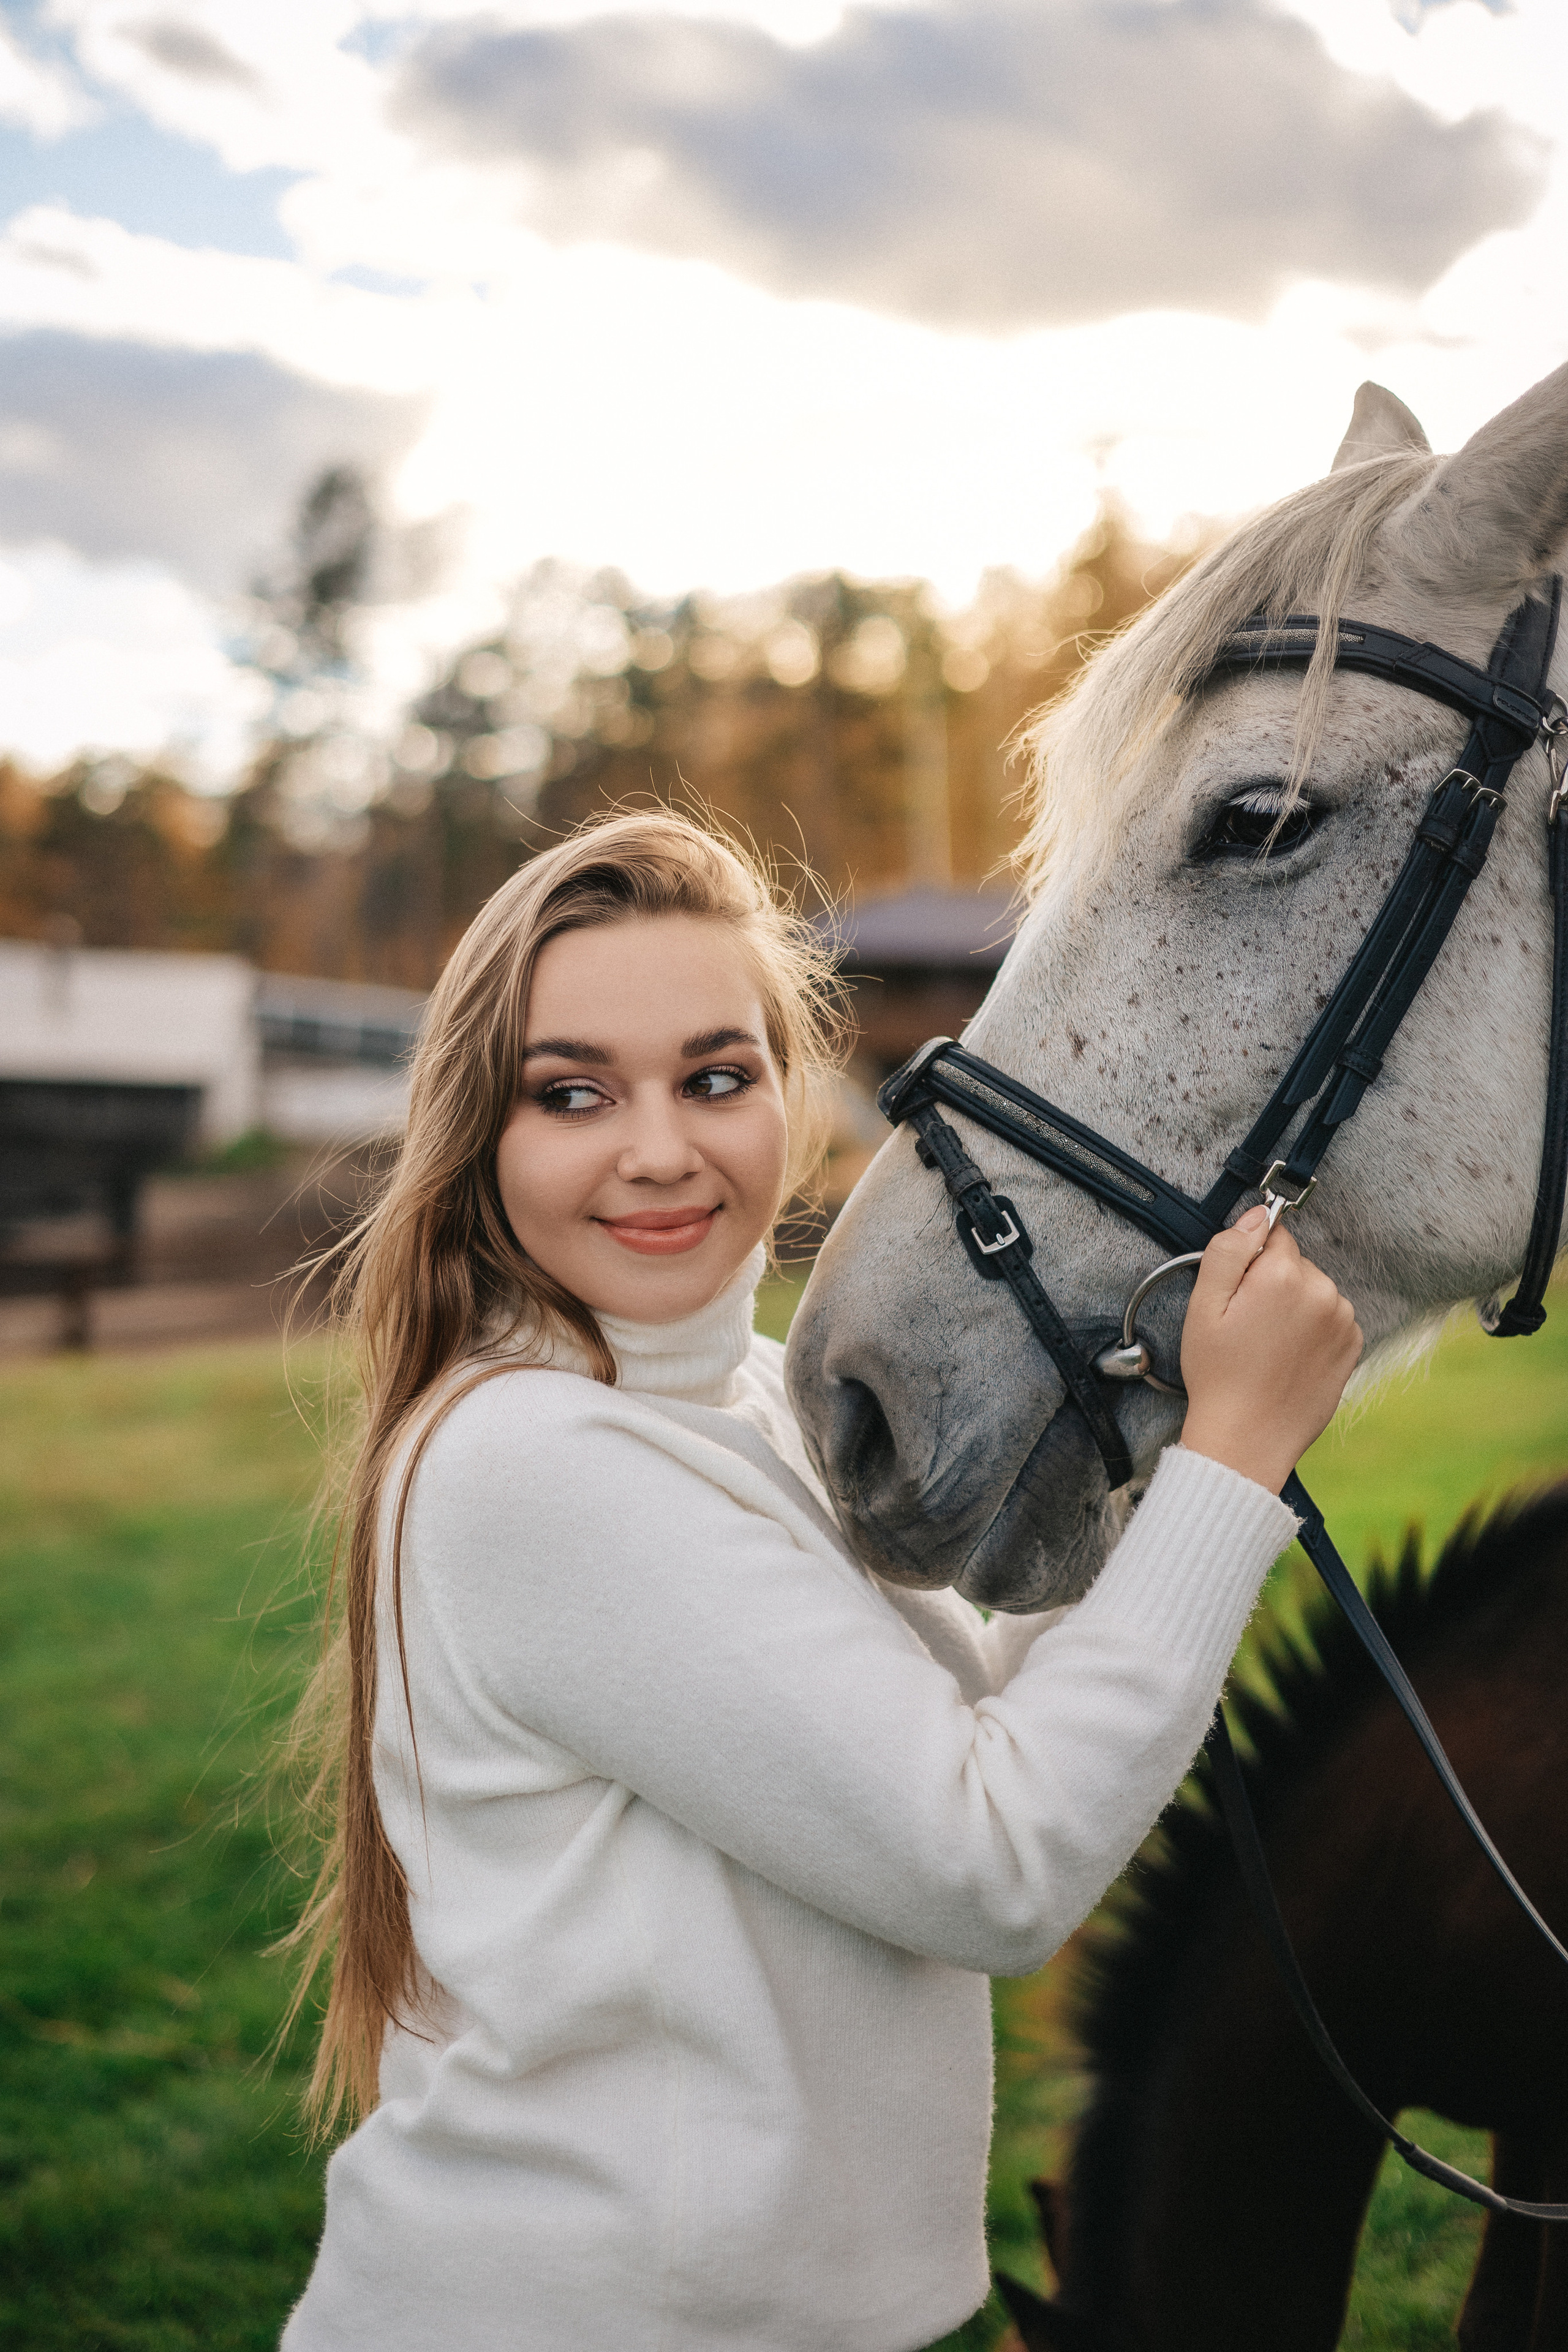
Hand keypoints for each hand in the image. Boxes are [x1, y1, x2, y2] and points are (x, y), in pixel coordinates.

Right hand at [1178, 1206, 1362, 1494]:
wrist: (1248, 1440)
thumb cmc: (1219, 1376)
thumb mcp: (1203, 1307)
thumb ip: (1229, 1250)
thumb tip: (1258, 1216)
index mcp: (1284, 1275)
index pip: (1273, 1235)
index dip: (1249, 1263)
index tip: (1237, 1296)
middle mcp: (1324, 1291)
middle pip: (1295, 1264)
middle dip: (1273, 1283)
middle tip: (1247, 1326)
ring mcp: (1344, 1320)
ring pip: (1314, 1290)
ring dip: (1295, 1307)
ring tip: (1268, 1346)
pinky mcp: (1353, 1346)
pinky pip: (1331, 1318)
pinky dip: (1313, 1330)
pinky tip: (1289, 1357)